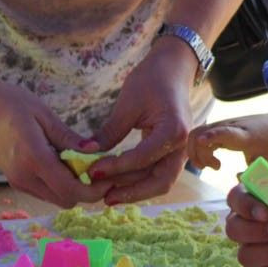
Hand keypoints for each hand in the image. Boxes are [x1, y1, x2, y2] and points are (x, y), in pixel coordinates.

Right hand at [0, 83, 112, 206]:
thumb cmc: (12, 105)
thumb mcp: (44, 115)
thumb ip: (69, 137)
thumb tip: (96, 152)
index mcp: (34, 158)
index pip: (70, 190)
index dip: (95, 190)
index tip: (111, 177)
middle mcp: (24, 176)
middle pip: (67, 200)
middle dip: (88, 190)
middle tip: (102, 171)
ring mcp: (19, 181)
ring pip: (57, 199)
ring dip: (75, 189)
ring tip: (86, 166)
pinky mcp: (17, 181)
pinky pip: (47, 192)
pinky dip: (62, 185)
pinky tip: (69, 166)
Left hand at [89, 39, 195, 203]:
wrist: (174, 68)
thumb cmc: (152, 79)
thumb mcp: (127, 104)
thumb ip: (109, 132)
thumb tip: (85, 154)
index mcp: (174, 130)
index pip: (143, 158)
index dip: (117, 167)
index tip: (91, 171)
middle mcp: (182, 145)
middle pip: (160, 180)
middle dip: (132, 191)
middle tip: (104, 198)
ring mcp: (180, 149)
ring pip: (161, 180)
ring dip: (136, 190)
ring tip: (108, 195)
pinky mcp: (173, 150)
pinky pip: (158, 171)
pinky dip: (140, 180)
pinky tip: (119, 183)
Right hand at [187, 115, 267, 170]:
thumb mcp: (266, 162)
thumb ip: (252, 174)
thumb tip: (237, 179)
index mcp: (243, 136)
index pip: (225, 132)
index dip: (212, 136)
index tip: (201, 141)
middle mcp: (229, 127)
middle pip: (201, 134)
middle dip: (199, 154)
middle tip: (216, 168)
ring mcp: (221, 126)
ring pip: (196, 134)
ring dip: (196, 153)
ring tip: (214, 167)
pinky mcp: (218, 128)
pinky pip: (198, 136)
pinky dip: (198, 151)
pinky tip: (213, 163)